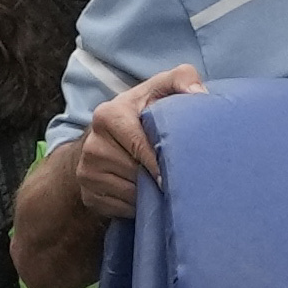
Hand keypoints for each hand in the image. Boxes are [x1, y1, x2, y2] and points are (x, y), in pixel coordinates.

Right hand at [72, 66, 204, 217]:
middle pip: (136, 172)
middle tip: (177, 178)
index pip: (141, 146)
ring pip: (130, 194)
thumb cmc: (141, 113)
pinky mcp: (88, 195)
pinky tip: (147, 195)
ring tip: (162, 185)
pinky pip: (121, 209)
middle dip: (158, 177)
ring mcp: (87, 172)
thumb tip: (200, 94)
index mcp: (108, 115)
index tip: (181, 170)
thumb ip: (182, 79)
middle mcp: (93, 144)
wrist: (105, 140)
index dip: (163, 160)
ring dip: (150, 194)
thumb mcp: (159, 88)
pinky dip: (138, 206)